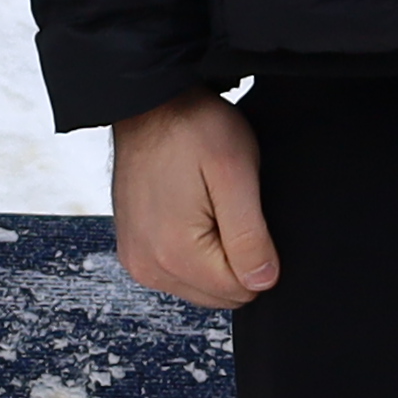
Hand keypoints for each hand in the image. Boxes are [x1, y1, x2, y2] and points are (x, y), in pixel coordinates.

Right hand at [108, 94, 277, 309]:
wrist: (146, 103)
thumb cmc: (190, 127)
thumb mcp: (235, 172)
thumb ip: (250, 235)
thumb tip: (263, 282)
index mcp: (175, 254)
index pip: (243, 290)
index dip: (256, 251)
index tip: (241, 209)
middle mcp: (149, 267)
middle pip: (221, 294)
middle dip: (234, 256)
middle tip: (225, 205)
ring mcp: (138, 260)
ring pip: (202, 285)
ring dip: (213, 253)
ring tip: (206, 203)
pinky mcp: (134, 250)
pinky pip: (179, 271)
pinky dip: (192, 249)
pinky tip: (190, 211)